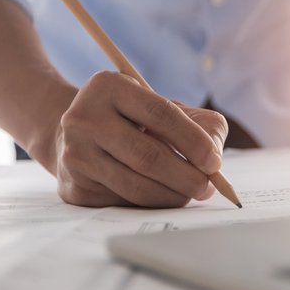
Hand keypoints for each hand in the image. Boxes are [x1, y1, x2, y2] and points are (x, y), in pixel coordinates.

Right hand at [48, 71, 227, 207]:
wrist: (76, 137)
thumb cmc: (130, 120)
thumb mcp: (159, 106)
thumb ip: (198, 123)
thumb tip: (215, 158)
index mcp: (108, 87)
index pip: (160, 114)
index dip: (193, 140)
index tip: (215, 162)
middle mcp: (84, 118)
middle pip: (147, 155)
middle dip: (186, 176)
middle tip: (208, 187)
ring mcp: (75, 154)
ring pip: (136, 186)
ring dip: (172, 195)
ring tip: (190, 193)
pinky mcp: (74, 187)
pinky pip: (124, 202)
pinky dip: (151, 203)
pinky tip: (161, 196)